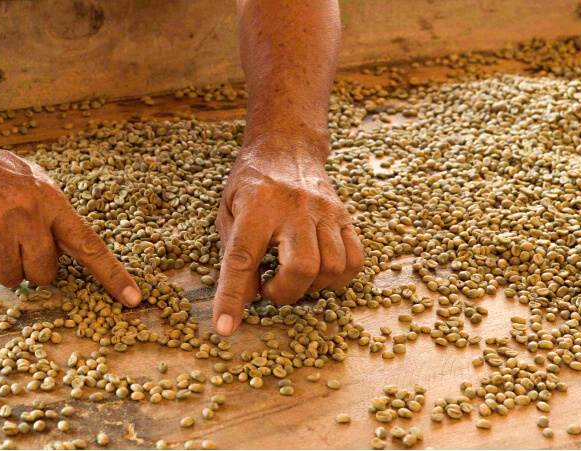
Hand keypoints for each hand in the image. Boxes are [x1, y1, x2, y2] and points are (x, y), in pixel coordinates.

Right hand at [0, 134, 141, 306]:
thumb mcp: (30, 179)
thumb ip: (51, 212)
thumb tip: (68, 247)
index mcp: (50, 200)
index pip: (89, 245)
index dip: (113, 275)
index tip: (134, 300)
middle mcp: (28, 214)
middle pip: (45, 275)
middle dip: (31, 268)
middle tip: (13, 241)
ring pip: (11, 279)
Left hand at [213, 136, 362, 334]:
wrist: (286, 146)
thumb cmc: (250, 183)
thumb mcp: (227, 210)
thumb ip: (233, 252)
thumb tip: (243, 298)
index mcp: (256, 206)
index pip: (242, 258)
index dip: (232, 297)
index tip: (226, 328)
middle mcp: (294, 208)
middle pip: (302, 267)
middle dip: (285, 293)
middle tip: (269, 290)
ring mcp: (325, 211)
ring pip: (332, 267)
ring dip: (310, 287)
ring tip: (292, 278)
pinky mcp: (345, 216)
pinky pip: (354, 260)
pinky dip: (337, 278)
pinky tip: (317, 273)